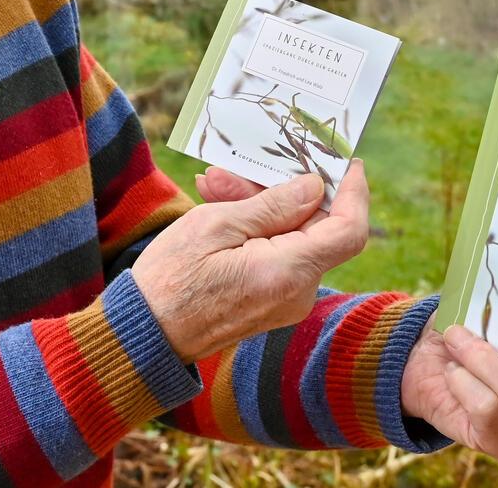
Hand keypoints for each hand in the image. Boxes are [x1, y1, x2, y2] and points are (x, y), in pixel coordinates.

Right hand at [130, 161, 369, 363]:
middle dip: (283, 190)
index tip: (345, 162)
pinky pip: (278, 255)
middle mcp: (297, 292)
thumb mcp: (216, 225)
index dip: (353, 192)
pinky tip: (220, 207)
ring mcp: (286, 300)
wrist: (145, 335)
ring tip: (214, 185)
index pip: (348, 230)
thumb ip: (272, 206)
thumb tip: (315, 188)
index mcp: (288, 272)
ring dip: (261, 206)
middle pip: (316, 228)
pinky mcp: (271, 301)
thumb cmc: (171, 278)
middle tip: (235, 168)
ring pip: (294, 238)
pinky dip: (256, 229)